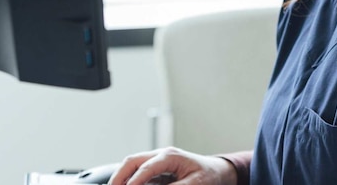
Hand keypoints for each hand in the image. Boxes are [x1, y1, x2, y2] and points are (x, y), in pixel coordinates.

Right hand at [107, 147, 236, 184]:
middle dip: (119, 176)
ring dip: (121, 177)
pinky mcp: (156, 168)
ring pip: (131, 164)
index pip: (145, 168)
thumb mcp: (194, 184)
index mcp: (170, 156)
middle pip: (132, 161)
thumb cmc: (208, 176)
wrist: (217, 172)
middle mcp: (161, 154)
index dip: (133, 182)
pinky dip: (129, 180)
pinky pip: (138, 172)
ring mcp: (157, 160)